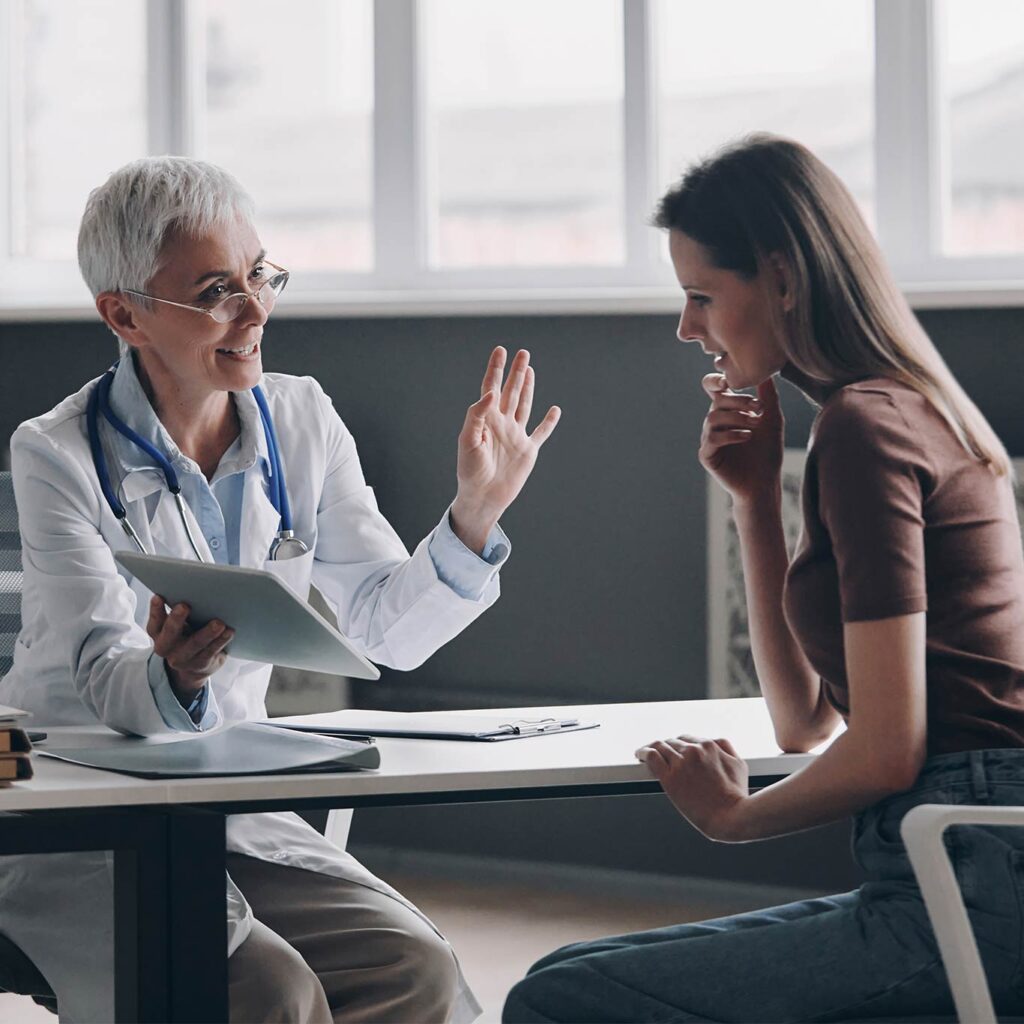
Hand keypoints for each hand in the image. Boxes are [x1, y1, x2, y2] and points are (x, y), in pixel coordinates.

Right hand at [146, 596, 233, 706]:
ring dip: (207, 633)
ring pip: (195, 644)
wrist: (194, 666)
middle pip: (170, 634)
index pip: (154, 622)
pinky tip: (228, 631)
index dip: (155, 610)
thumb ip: (179, 611)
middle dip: (176, 620)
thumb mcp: (178, 625)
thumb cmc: (186, 635)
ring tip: (218, 623)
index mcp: (159, 634)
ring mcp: (183, 658)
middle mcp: (167, 648)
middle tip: (184, 606)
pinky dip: (221, 640)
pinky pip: (211, 652)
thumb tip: (190, 589)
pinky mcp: (201, 664)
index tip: (159, 596)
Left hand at [451, 347, 560, 553]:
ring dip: (528, 388)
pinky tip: (554, 410)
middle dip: (516, 372)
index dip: (495, 368)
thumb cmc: (470, 471)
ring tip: (530, 370)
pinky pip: (541, 433)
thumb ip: (477, 414)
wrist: (482, 497)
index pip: (490, 387)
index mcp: (486, 419)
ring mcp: (516, 436)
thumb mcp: (468, 440)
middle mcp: (502, 424)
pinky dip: (549, 422)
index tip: (500, 350)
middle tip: (523, 353)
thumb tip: (491, 393)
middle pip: (511, 391)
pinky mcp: (527, 451)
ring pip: (524, 406)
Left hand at [635, 733, 749, 841]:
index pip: (687, 739)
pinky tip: (639, 755)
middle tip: (660, 754)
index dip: (679, 745)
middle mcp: (693, 751)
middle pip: (672, 742)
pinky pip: (651, 757)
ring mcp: (681, 764)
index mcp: (709, 746)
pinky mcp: (670, 778)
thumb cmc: (737, 795)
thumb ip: (724, 748)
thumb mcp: (738, 764)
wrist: (731, 817)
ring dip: (652, 748)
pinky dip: (643, 753)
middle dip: (666, 747)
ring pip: (660, 746)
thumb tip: (712, 743)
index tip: (673, 750)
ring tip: (644, 752)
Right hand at [699, 374, 782, 506]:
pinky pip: (712, 438)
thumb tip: (767, 372)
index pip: (712, 387)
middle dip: (739, 401)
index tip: (730, 380)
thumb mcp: (772, 420)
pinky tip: (747, 437)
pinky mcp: (707, 455)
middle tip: (759, 408)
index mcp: (727, 411)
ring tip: (755, 425)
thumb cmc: (767, 452)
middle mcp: (715, 422)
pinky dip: (730, 434)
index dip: (715, 379)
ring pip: (713, 417)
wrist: (764, 482)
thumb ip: (768, 397)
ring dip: (737, 418)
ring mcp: (708, 438)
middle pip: (717, 400)